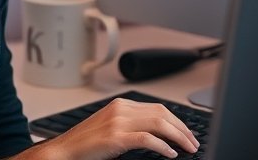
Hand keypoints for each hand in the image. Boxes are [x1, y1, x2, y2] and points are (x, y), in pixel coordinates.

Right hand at [28, 98, 199, 159]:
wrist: (64, 151)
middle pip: (162, 113)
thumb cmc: (86, 143)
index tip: (187, 133)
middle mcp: (121, 109)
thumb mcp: (111, 127)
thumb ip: (131, 124)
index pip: (158, 108)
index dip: (177, 121)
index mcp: (121, 104)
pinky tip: (170, 154)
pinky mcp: (115, 137)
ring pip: (159, 124)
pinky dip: (163, 146)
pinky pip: (147, 139)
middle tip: (193, 142)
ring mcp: (118, 122)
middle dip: (182, 129)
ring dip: (178, 137)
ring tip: (188, 148)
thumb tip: (158, 134)